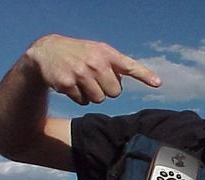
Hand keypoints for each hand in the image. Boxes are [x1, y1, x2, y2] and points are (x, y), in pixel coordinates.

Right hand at [25, 34, 160, 104]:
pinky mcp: (67, 83)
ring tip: (83, 81)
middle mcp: (95, 62)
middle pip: (115, 93)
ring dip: (93, 95)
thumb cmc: (80, 54)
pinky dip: (79, 97)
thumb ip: (118, 65)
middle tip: (95, 79)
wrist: (46, 51)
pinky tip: (72, 84)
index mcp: (106, 53)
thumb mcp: (99, 53)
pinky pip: (83, 102)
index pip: (130, 65)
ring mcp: (80, 72)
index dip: (144, 75)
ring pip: (99, 99)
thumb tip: (144, 80)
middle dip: (106, 90)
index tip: (157, 83)